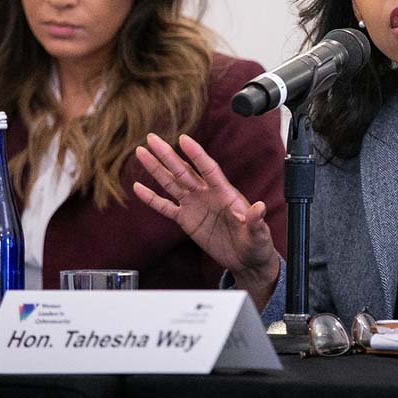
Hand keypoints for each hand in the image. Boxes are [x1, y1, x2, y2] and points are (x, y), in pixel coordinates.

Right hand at [133, 133, 279, 305]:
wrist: (245, 259)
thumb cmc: (255, 243)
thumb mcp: (258, 234)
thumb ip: (255, 220)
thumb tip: (260, 208)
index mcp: (224, 193)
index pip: (208, 169)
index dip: (196, 155)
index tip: (184, 139)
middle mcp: (207, 194)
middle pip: (183, 171)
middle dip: (167, 155)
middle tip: (151, 138)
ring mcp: (195, 205)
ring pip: (171, 183)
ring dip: (156, 169)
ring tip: (141, 152)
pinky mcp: (186, 220)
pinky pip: (165, 207)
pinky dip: (151, 198)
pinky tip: (138, 187)